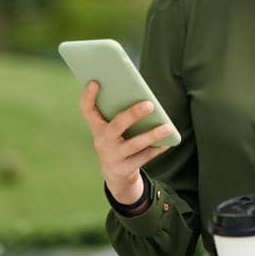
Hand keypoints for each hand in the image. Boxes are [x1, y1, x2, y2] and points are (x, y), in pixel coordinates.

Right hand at [79, 80, 173, 197]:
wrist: (115, 173)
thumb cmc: (117, 141)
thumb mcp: (113, 128)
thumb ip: (120, 113)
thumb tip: (144, 98)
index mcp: (97, 126)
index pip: (86, 110)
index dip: (88, 97)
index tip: (94, 82)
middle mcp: (102, 141)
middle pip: (116, 126)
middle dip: (133, 114)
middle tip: (150, 104)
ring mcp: (112, 156)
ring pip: (134, 144)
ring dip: (152, 135)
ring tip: (168, 127)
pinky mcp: (124, 168)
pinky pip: (143, 158)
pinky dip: (157, 149)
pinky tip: (167, 142)